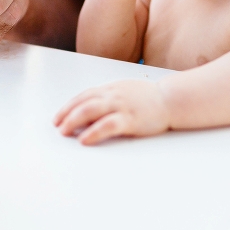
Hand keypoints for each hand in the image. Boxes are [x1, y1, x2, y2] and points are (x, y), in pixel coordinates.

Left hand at [54, 80, 170, 144]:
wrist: (171, 99)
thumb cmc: (148, 98)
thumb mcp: (125, 93)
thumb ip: (108, 100)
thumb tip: (88, 114)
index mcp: (111, 89)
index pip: (84, 95)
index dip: (69, 106)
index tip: (58, 117)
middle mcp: (113, 95)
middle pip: (83, 102)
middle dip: (67, 114)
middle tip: (57, 126)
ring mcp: (122, 106)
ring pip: (91, 110)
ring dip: (74, 121)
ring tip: (65, 132)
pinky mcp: (130, 119)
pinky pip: (107, 125)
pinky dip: (93, 132)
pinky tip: (84, 140)